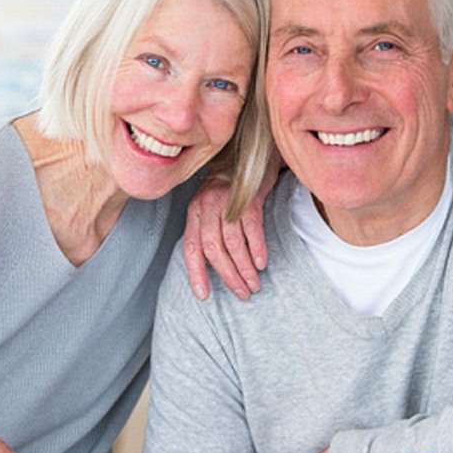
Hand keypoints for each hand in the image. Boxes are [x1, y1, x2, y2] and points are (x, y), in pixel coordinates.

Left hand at [183, 177, 267, 300]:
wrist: (251, 158)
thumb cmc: (230, 188)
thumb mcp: (212, 207)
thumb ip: (208, 231)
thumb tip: (211, 266)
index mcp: (195, 212)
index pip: (191, 247)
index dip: (195, 273)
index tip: (203, 294)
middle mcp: (207, 206)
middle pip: (213, 248)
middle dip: (227, 275)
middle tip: (242, 292)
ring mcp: (227, 201)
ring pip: (232, 242)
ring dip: (243, 267)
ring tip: (253, 284)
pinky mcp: (248, 198)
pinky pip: (251, 227)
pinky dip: (256, 248)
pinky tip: (261, 263)